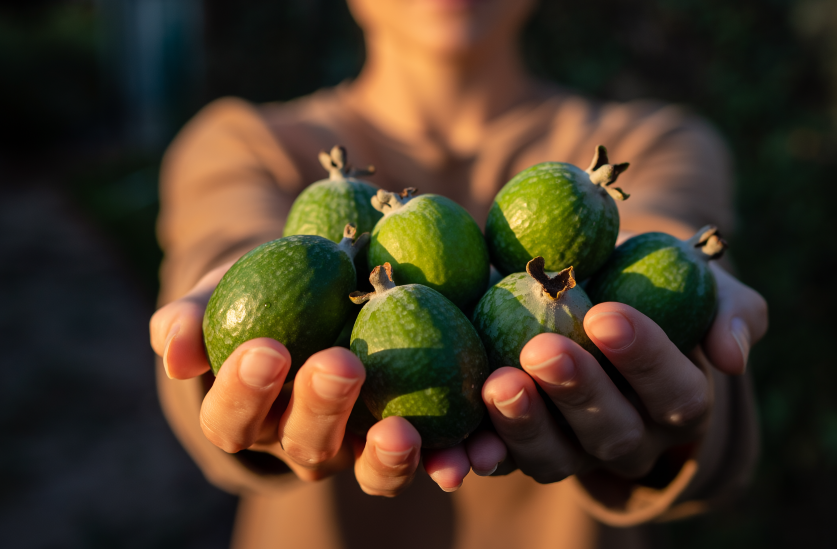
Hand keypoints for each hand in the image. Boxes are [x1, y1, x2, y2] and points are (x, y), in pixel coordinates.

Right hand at [149, 263, 505, 494]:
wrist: (321, 286)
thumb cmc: (260, 287)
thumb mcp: (222, 291)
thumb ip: (193, 315)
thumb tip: (171, 344)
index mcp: (247, 415)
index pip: (232, 418)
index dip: (243, 392)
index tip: (264, 348)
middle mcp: (301, 442)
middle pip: (305, 444)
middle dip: (319, 409)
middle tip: (339, 364)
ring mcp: (359, 446)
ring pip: (370, 468)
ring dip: (387, 456)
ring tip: (402, 431)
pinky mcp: (411, 437)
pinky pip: (430, 456)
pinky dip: (449, 456)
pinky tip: (469, 447)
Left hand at [477, 263, 767, 482]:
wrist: (588, 285)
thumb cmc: (648, 277)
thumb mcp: (698, 281)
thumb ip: (728, 310)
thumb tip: (731, 356)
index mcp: (679, 402)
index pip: (675, 391)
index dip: (644, 358)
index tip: (606, 313)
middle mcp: (629, 437)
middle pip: (611, 431)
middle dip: (577, 392)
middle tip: (541, 348)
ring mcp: (572, 450)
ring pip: (555, 457)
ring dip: (524, 426)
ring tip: (498, 384)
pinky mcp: (520, 449)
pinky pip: (501, 461)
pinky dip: (478, 455)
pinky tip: (459, 445)